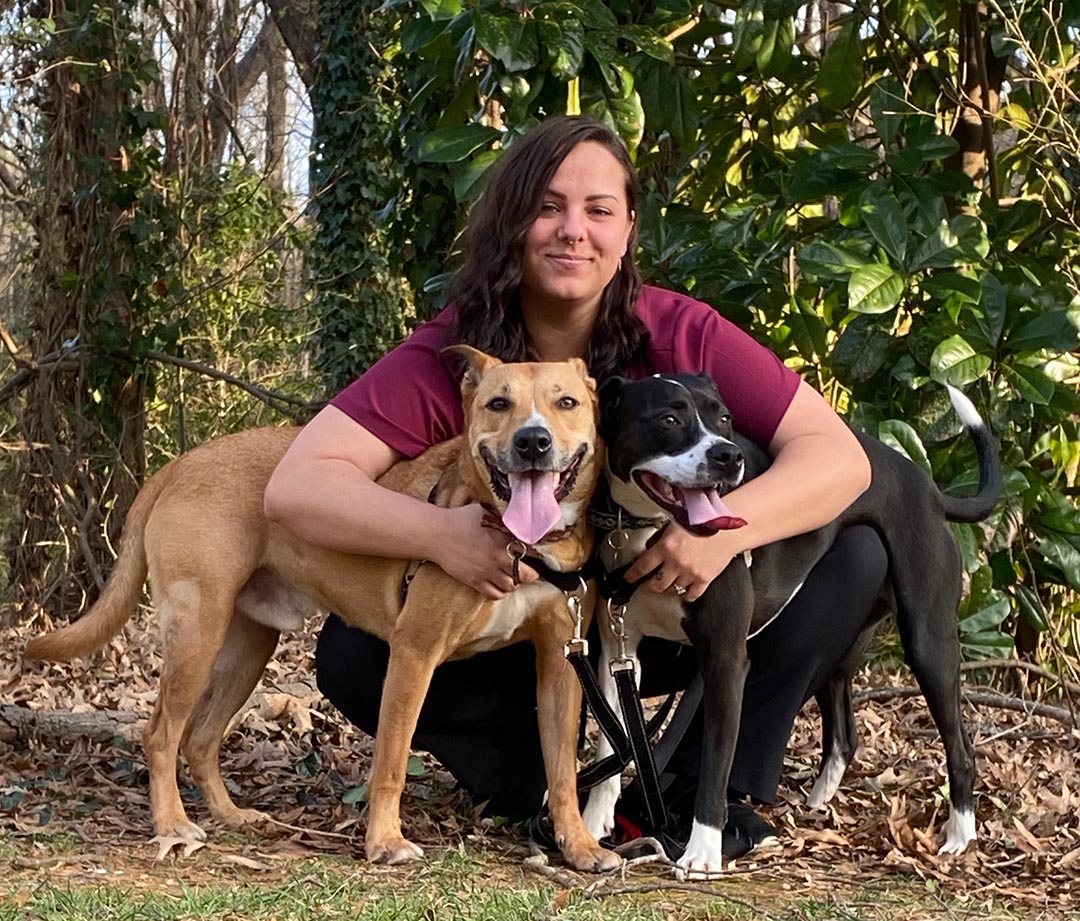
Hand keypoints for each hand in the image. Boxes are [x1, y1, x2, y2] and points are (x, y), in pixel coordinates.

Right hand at [428, 504, 538, 598]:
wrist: (436, 534)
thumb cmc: (460, 519)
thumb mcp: (485, 510)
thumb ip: (502, 515)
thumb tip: (517, 513)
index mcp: (503, 538)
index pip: (532, 550)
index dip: (538, 553)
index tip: (539, 552)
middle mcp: (498, 557)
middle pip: (528, 574)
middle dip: (531, 573)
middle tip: (530, 569)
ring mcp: (487, 571)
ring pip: (512, 586)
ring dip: (516, 582)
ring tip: (513, 576)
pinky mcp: (475, 581)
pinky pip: (495, 594)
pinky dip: (501, 591)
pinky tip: (500, 583)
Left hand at [624, 526, 738, 602]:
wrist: (727, 527)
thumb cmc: (703, 522)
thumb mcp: (675, 524)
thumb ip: (661, 538)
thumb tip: (650, 547)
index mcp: (666, 546)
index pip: (642, 566)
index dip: (632, 575)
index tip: (628, 578)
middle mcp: (676, 562)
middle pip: (656, 584)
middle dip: (649, 586)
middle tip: (647, 584)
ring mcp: (690, 573)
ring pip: (673, 590)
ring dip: (669, 588)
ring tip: (668, 583)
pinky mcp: (704, 579)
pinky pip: (691, 595)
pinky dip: (686, 595)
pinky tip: (684, 590)